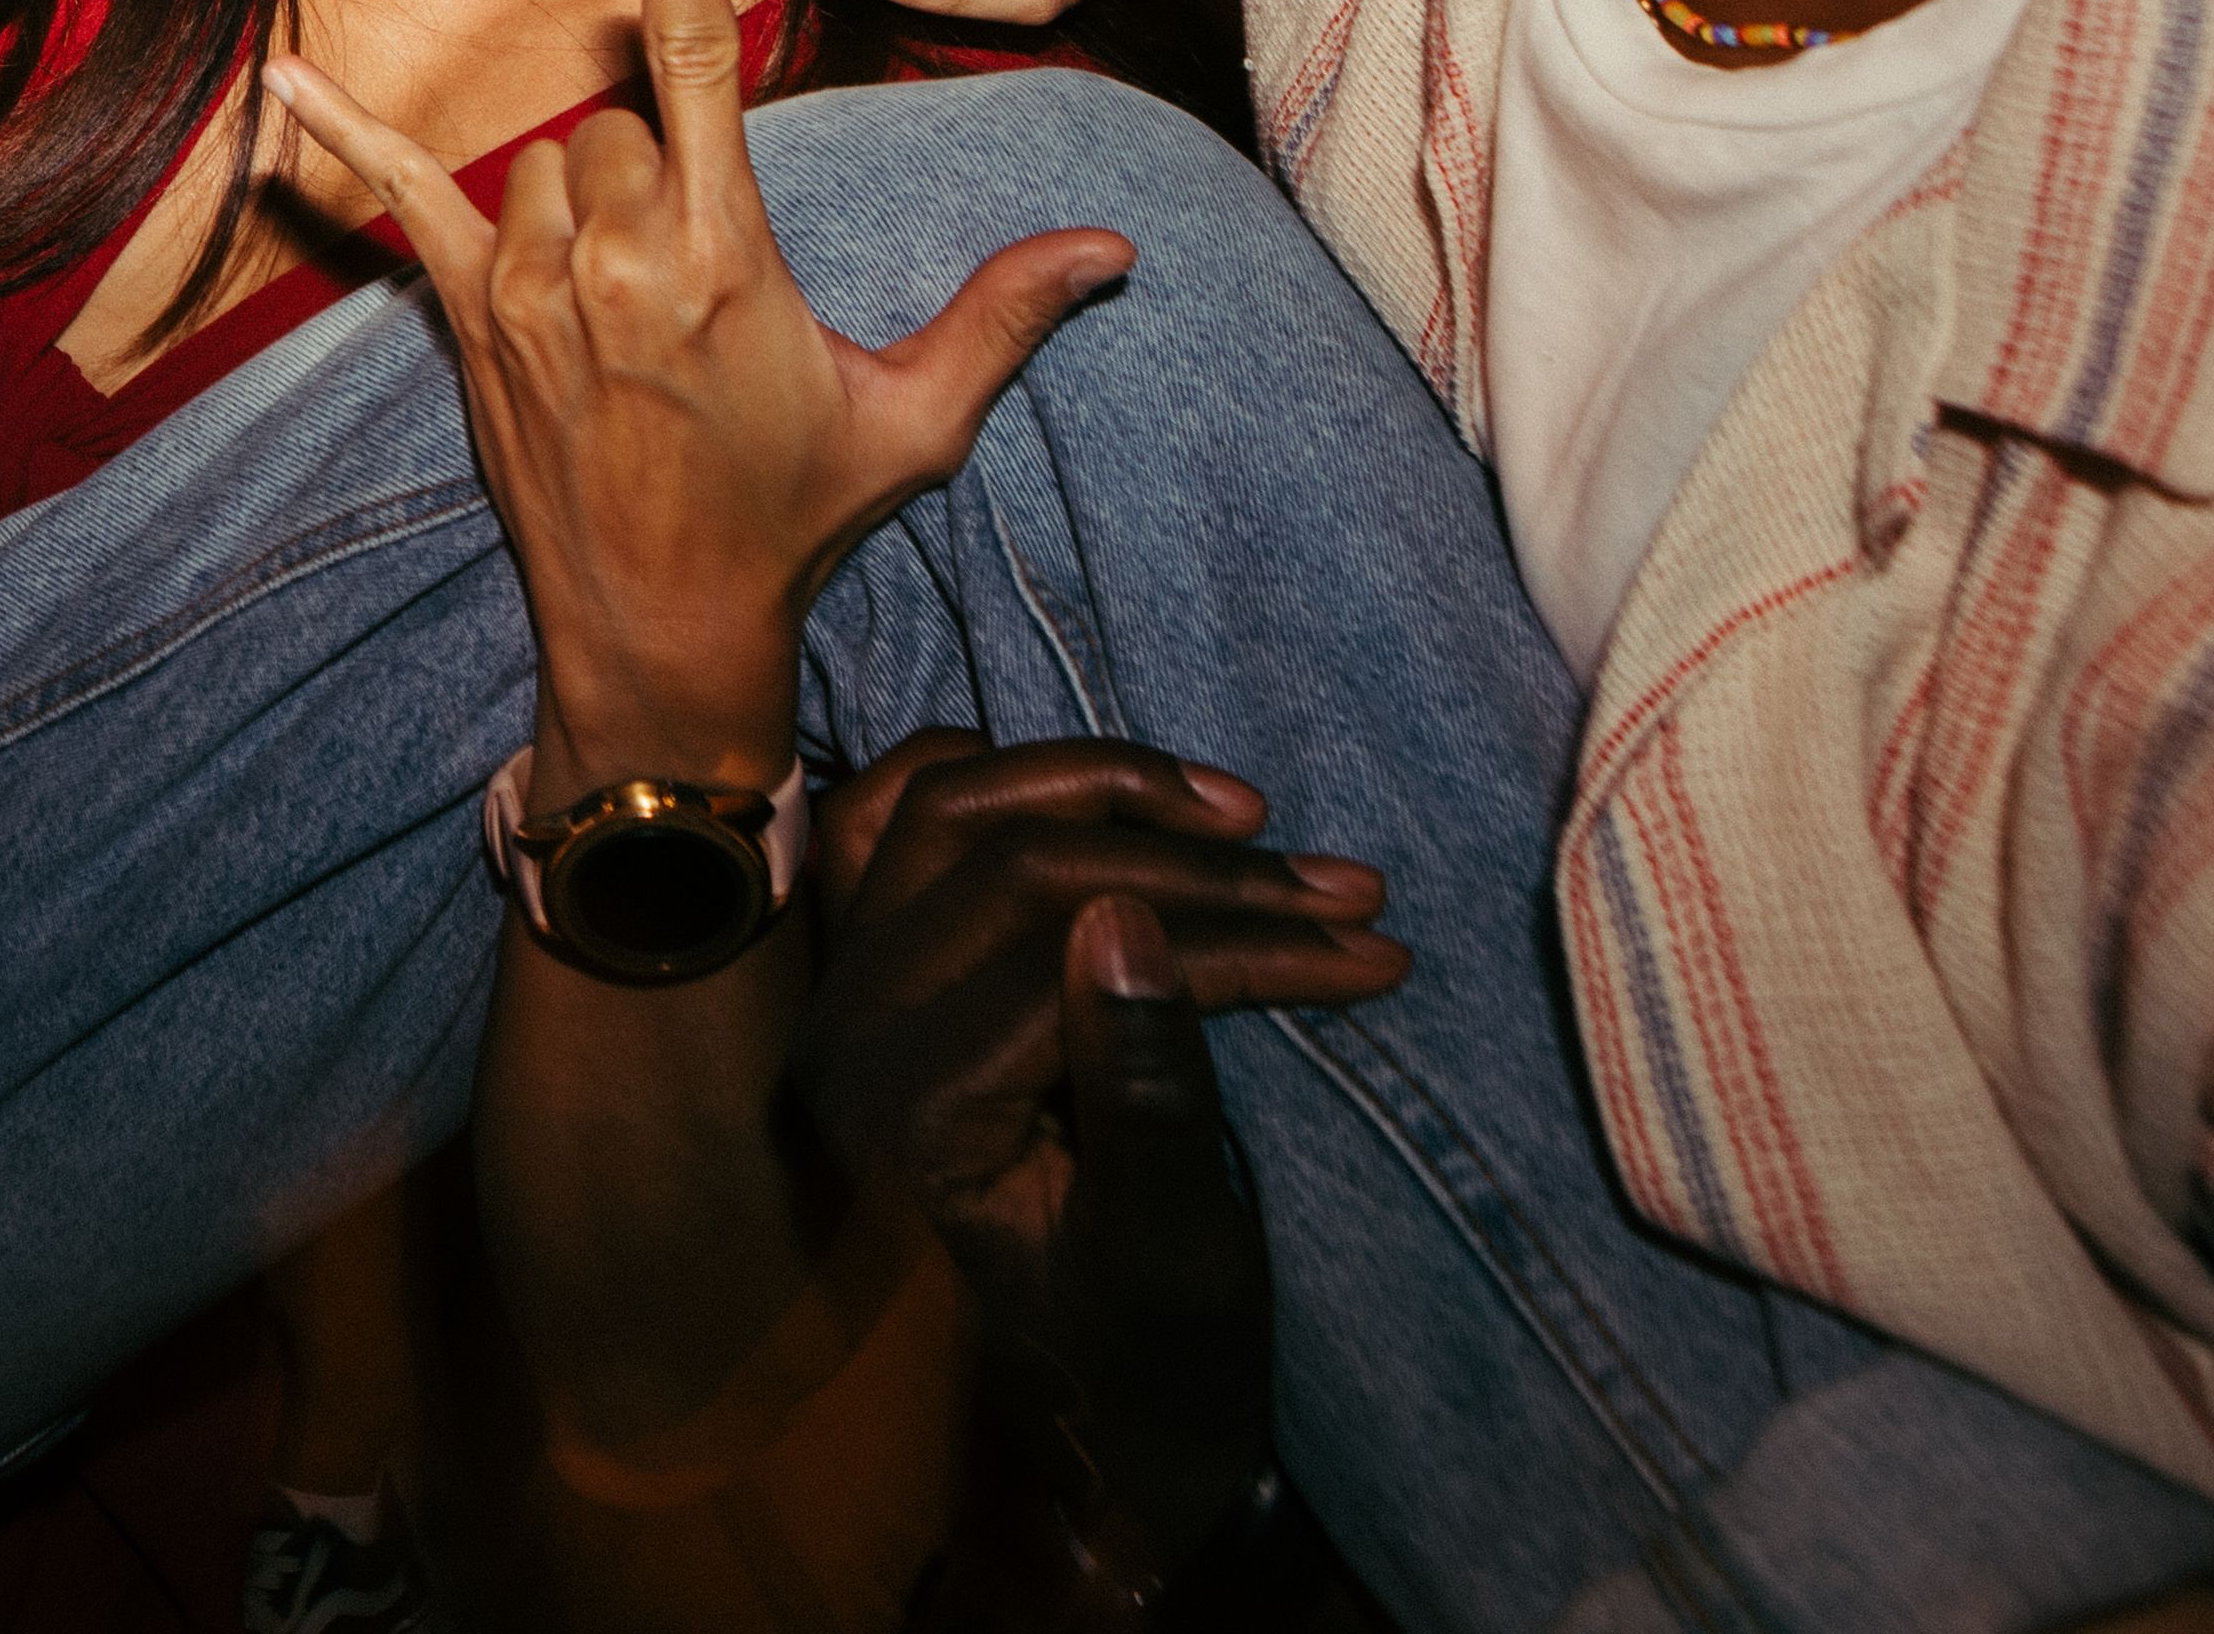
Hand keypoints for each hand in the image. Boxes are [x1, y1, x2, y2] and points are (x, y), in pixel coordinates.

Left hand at [266, 0, 1128, 785]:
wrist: (664, 629)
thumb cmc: (792, 518)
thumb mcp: (912, 421)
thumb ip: (1004, 316)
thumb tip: (1112, 249)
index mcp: (723, 257)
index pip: (704, 73)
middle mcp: (615, 255)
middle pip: (620, 118)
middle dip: (655, 162)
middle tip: (688, 274)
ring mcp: (528, 284)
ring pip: (542, 160)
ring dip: (576, 198)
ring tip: (624, 306)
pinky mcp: (466, 316)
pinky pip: (395, 194)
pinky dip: (340, 131)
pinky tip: (282, 70)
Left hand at [803, 732, 1394, 1602]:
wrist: (1090, 1435)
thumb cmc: (1146, 1367)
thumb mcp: (1174, 1253)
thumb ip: (1145, 1091)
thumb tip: (1128, 915)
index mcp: (904, 1109)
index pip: (1065, 951)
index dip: (1236, 937)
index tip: (1372, 945)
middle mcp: (842, 1035)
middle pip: (1010, 867)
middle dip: (1198, 866)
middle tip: (1349, 888)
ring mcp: (841, 996)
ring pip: (950, 813)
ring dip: (1103, 791)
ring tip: (1248, 816)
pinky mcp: (867, 978)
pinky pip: (891, 823)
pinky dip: (983, 777)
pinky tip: (1097, 792)